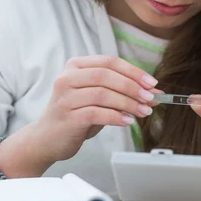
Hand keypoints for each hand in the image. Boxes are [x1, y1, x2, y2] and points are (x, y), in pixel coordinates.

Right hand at [30, 56, 158, 164]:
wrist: (46, 139)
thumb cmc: (75, 116)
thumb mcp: (99, 100)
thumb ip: (122, 93)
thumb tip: (154, 93)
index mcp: (75, 66)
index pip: (109, 62)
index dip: (133, 71)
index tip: (152, 83)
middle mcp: (67, 77)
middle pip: (106, 75)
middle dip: (133, 87)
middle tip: (150, 98)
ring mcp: (65, 97)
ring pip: (103, 94)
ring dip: (128, 103)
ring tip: (143, 112)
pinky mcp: (67, 116)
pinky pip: (97, 113)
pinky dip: (116, 117)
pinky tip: (127, 121)